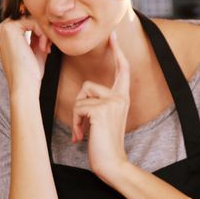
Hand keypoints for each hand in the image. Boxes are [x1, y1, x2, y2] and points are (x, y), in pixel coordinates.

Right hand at [0, 17, 51, 96]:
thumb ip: (36, 34)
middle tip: (47, 47)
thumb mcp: (33, 48)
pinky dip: (42, 34)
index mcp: (1, 34)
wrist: (24, 85)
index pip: (25, 22)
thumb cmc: (29, 72)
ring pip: (32, 19)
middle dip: (41, 31)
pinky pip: (34, 22)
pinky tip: (43, 48)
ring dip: (43, 33)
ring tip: (45, 48)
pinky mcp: (10, 29)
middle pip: (28, 18)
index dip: (38, 31)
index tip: (46, 46)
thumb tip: (41, 20)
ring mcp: (2, 28)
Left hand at [71, 31, 129, 181]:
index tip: (113, 35)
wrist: (112, 163)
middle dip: (79, 107)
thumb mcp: (104, 119)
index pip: (122, 69)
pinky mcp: (101, 110)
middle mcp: (120, 97)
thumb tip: (84, 95)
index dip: (118, 51)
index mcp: (122, 97)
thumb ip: (100, 103)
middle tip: (83, 129)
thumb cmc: (104, 143)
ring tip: (85, 133)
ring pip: (81, 97)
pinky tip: (84, 136)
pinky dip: (76, 124)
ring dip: (77, 117)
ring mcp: (112, 102)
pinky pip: (78, 108)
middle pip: (88, 86)